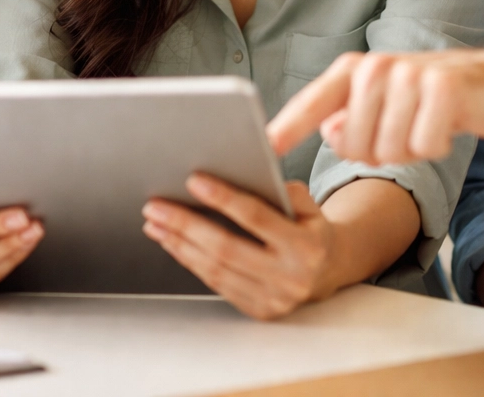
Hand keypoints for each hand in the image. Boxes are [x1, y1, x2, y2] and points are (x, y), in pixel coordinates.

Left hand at [142, 175, 336, 320]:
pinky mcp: (259, 310)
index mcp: (306, 245)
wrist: (328, 271)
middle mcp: (290, 276)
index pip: (256, 217)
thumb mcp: (309, 204)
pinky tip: (173, 243)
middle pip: (226, 248)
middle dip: (185, 224)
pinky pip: (216, 284)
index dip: (223, 198)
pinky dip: (189, 261)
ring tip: (155, 222)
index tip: (193, 180)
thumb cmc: (309, 228)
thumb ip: (282, 190)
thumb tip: (243, 174)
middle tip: (155, 206)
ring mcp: (273, 298)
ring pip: (216, 270)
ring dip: (179, 244)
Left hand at [267, 50, 483, 164]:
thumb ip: (348, 124)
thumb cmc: (426, 99)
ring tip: (422, 125)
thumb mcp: (381, 108)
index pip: (312, 103)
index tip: (263, 148)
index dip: (287, 128)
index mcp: (351, 71)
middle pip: (355, 145)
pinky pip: (425, 146)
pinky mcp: (443, 87)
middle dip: (378, 154)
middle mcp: (376, 67)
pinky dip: (435, 147)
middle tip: (401, 132)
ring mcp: (410, 74)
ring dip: (409, 151)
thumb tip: (333, 133)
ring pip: (390, 150)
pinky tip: (444, 126)